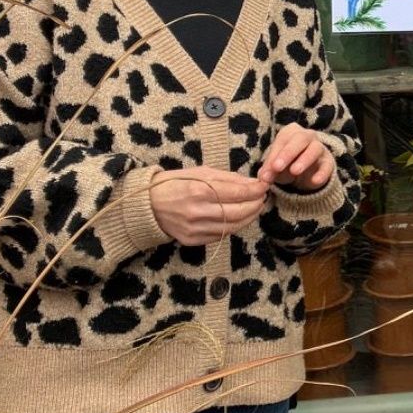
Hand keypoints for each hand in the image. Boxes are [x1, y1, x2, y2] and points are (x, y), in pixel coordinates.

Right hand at [149, 166, 270, 245]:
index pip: (238, 193)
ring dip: (249, 217)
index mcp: (200, 190)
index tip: (264, 186)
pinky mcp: (193, 240)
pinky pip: (221, 235)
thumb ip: (228, 178)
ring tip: (254, 208)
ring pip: (233, 227)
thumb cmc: (176, 183)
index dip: (255, 191)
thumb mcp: (201, 173)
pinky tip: (239, 218)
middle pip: (239, 212)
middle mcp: (198, 211)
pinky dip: (234, 226)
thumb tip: (253, 183)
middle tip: (262, 198)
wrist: (147, 204)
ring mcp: (195, 228)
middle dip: (255, 205)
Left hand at [257, 124, 335, 191]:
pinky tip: (314, 181)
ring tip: (294, 171)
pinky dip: (322, 173)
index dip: (275, 154)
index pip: (283, 140)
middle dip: (288, 153)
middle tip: (277, 167)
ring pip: (315, 149)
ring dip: (304, 159)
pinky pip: (328, 165)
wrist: (306, 173)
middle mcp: (307, 136)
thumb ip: (269, 171)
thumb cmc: (287, 164)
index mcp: (291, 132)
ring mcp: (320, 148)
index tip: (270, 168)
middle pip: (300, 139)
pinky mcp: (329, 162)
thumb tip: (263, 178)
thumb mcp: (276, 167)